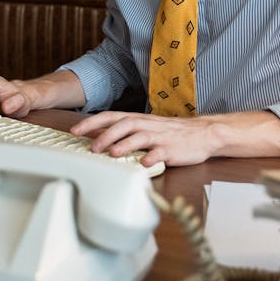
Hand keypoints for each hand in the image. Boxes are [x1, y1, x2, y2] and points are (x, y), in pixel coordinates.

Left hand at [70, 108, 279, 165]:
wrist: (204, 134)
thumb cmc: (172, 133)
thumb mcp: (147, 129)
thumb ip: (126, 133)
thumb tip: (99, 139)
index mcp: (139, 119)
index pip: (111, 117)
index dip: (92, 123)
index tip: (75, 131)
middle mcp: (148, 125)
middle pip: (123, 124)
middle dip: (105, 134)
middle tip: (90, 146)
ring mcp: (161, 136)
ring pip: (140, 136)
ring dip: (124, 144)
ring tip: (111, 153)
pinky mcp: (173, 149)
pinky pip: (162, 152)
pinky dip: (152, 157)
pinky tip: (144, 163)